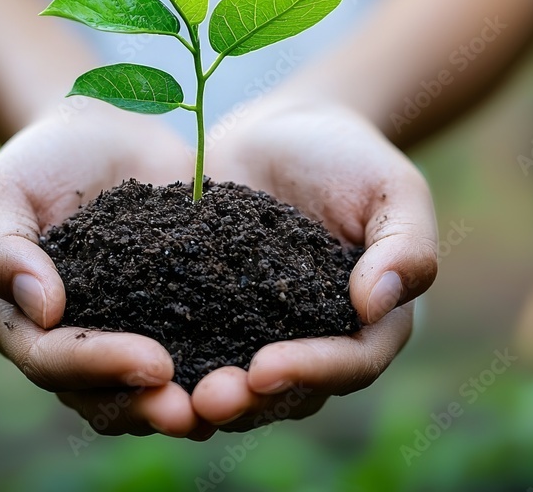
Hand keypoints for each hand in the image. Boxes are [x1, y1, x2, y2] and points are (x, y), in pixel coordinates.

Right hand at [0, 103, 212, 437]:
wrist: (106, 130)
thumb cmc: (45, 158)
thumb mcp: (5, 189)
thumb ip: (2, 246)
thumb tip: (41, 310)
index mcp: (24, 324)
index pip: (51, 361)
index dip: (99, 367)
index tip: (152, 361)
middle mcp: (76, 346)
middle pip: (103, 399)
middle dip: (146, 406)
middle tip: (192, 410)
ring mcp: (129, 339)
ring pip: (152, 395)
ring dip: (191, 408)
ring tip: (234, 402)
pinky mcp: (180, 322)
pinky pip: (199, 359)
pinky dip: (225, 371)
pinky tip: (266, 372)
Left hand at [196, 95, 438, 430]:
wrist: (284, 130)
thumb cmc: (350, 156)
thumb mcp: (392, 189)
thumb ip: (405, 245)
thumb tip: (376, 303)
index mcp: (367, 326)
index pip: (348, 364)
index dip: (310, 372)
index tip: (265, 369)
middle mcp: (311, 344)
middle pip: (286, 394)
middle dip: (246, 402)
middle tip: (206, 401)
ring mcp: (254, 335)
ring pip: (233, 386)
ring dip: (199, 399)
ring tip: (163, 401)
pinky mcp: (205, 315)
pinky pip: (187, 348)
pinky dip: (163, 363)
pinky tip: (128, 361)